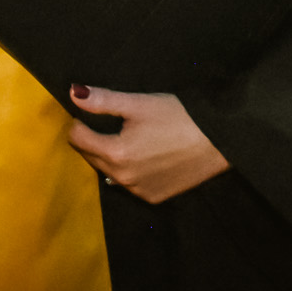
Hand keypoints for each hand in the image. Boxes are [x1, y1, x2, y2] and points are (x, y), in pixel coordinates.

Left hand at [66, 85, 228, 203]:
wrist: (219, 141)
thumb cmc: (179, 116)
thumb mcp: (139, 103)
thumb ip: (103, 100)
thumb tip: (72, 92)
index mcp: (115, 153)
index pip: (77, 137)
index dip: (80, 120)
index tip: (93, 112)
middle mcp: (122, 178)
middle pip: (90, 156)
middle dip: (93, 139)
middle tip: (112, 123)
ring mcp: (137, 192)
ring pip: (108, 172)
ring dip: (109, 156)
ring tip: (130, 138)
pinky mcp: (153, 198)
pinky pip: (129, 184)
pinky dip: (129, 171)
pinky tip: (146, 156)